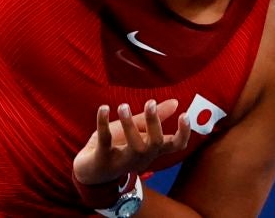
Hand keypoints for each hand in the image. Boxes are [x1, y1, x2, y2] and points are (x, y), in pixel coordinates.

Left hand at [72, 99, 191, 186]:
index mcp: (152, 149)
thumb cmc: (117, 147)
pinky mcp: (103, 159)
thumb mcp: (136, 130)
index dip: (184, 132)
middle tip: (150, 102)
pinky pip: (105, 141)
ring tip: (123, 106)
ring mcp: (123, 160)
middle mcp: (141, 157)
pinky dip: (103, 123)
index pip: (176, 145)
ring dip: (130, 124)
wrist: (90, 171)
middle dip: (154, 122)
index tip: (184, 114)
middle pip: (156, 143)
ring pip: (134, 146)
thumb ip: (154, 118)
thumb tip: (176, 102)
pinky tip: (104, 108)